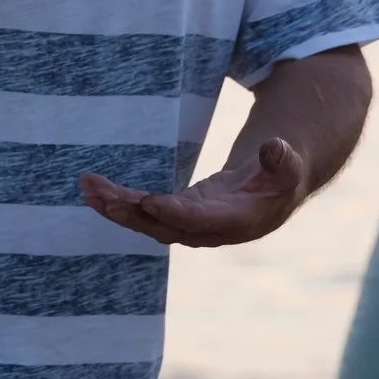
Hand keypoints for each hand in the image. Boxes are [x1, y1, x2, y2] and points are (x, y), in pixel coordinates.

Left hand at [78, 138, 309, 246]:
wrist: (274, 190)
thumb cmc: (283, 174)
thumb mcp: (290, 164)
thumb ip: (282, 159)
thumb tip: (274, 148)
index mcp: (238, 221)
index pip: (200, 221)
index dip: (174, 213)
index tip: (148, 202)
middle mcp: (209, 230)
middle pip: (164, 227)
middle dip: (131, 214)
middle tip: (101, 197)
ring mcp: (191, 224)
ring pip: (148, 222)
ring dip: (117, 207)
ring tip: (88, 188)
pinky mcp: (178, 214)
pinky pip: (144, 212)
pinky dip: (120, 202)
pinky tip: (96, 190)